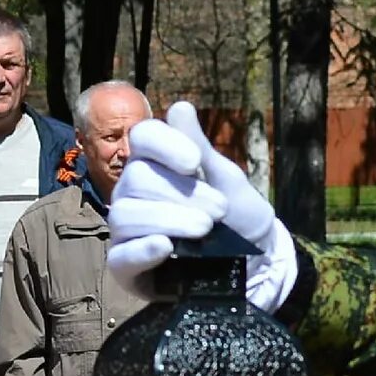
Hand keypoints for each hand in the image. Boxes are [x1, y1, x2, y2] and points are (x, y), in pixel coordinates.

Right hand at [105, 102, 298, 313]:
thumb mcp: (228, 182)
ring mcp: (126, 231)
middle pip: (136, 178)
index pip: (143, 137)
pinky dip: (143, 250)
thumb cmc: (238, 219)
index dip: (165, 145)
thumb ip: (202, 149)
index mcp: (156, 164)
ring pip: (126, 214)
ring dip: (170, 220)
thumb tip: (180, 107)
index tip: (195, 164)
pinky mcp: (126, 267)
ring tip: (206, 230)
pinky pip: (121, 256)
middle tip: (219, 210)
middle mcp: (133, 193)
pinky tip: (166, 248)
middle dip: (182, 193)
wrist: (253, 267)